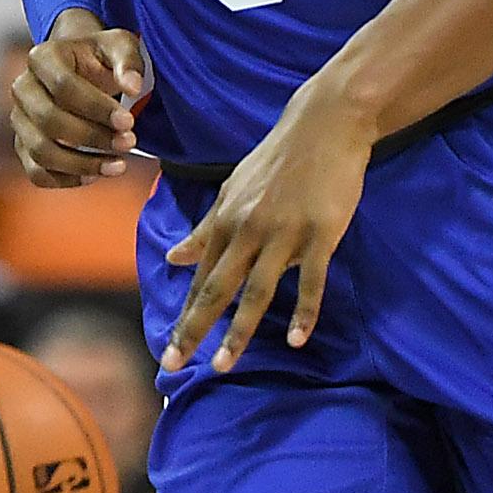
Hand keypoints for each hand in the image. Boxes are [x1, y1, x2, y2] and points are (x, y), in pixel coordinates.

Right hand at [10, 14, 151, 186]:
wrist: (83, 71)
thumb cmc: (102, 59)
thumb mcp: (120, 46)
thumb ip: (128, 61)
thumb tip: (132, 86)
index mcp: (43, 57)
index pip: (62, 85)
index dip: (96, 107)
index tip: (128, 121)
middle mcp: (23, 87)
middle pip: (48, 120)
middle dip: (92, 137)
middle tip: (129, 142)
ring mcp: (20, 119)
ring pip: (41, 151)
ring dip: (82, 164)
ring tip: (118, 165)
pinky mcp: (23, 146)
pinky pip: (38, 173)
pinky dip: (67, 179)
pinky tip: (96, 174)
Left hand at [161, 75, 374, 373]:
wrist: (325, 126)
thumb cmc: (277, 160)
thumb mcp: (232, 190)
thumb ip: (205, 229)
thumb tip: (172, 258)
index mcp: (226, 221)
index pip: (200, 280)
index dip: (184, 317)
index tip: (168, 351)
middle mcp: (248, 230)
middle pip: (217, 289)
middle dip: (193, 330)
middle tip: (171, 366)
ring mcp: (285, 234)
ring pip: (257, 291)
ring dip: (237, 331)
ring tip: (222, 365)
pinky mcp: (320, 234)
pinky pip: (311, 281)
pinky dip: (305, 312)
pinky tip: (297, 340)